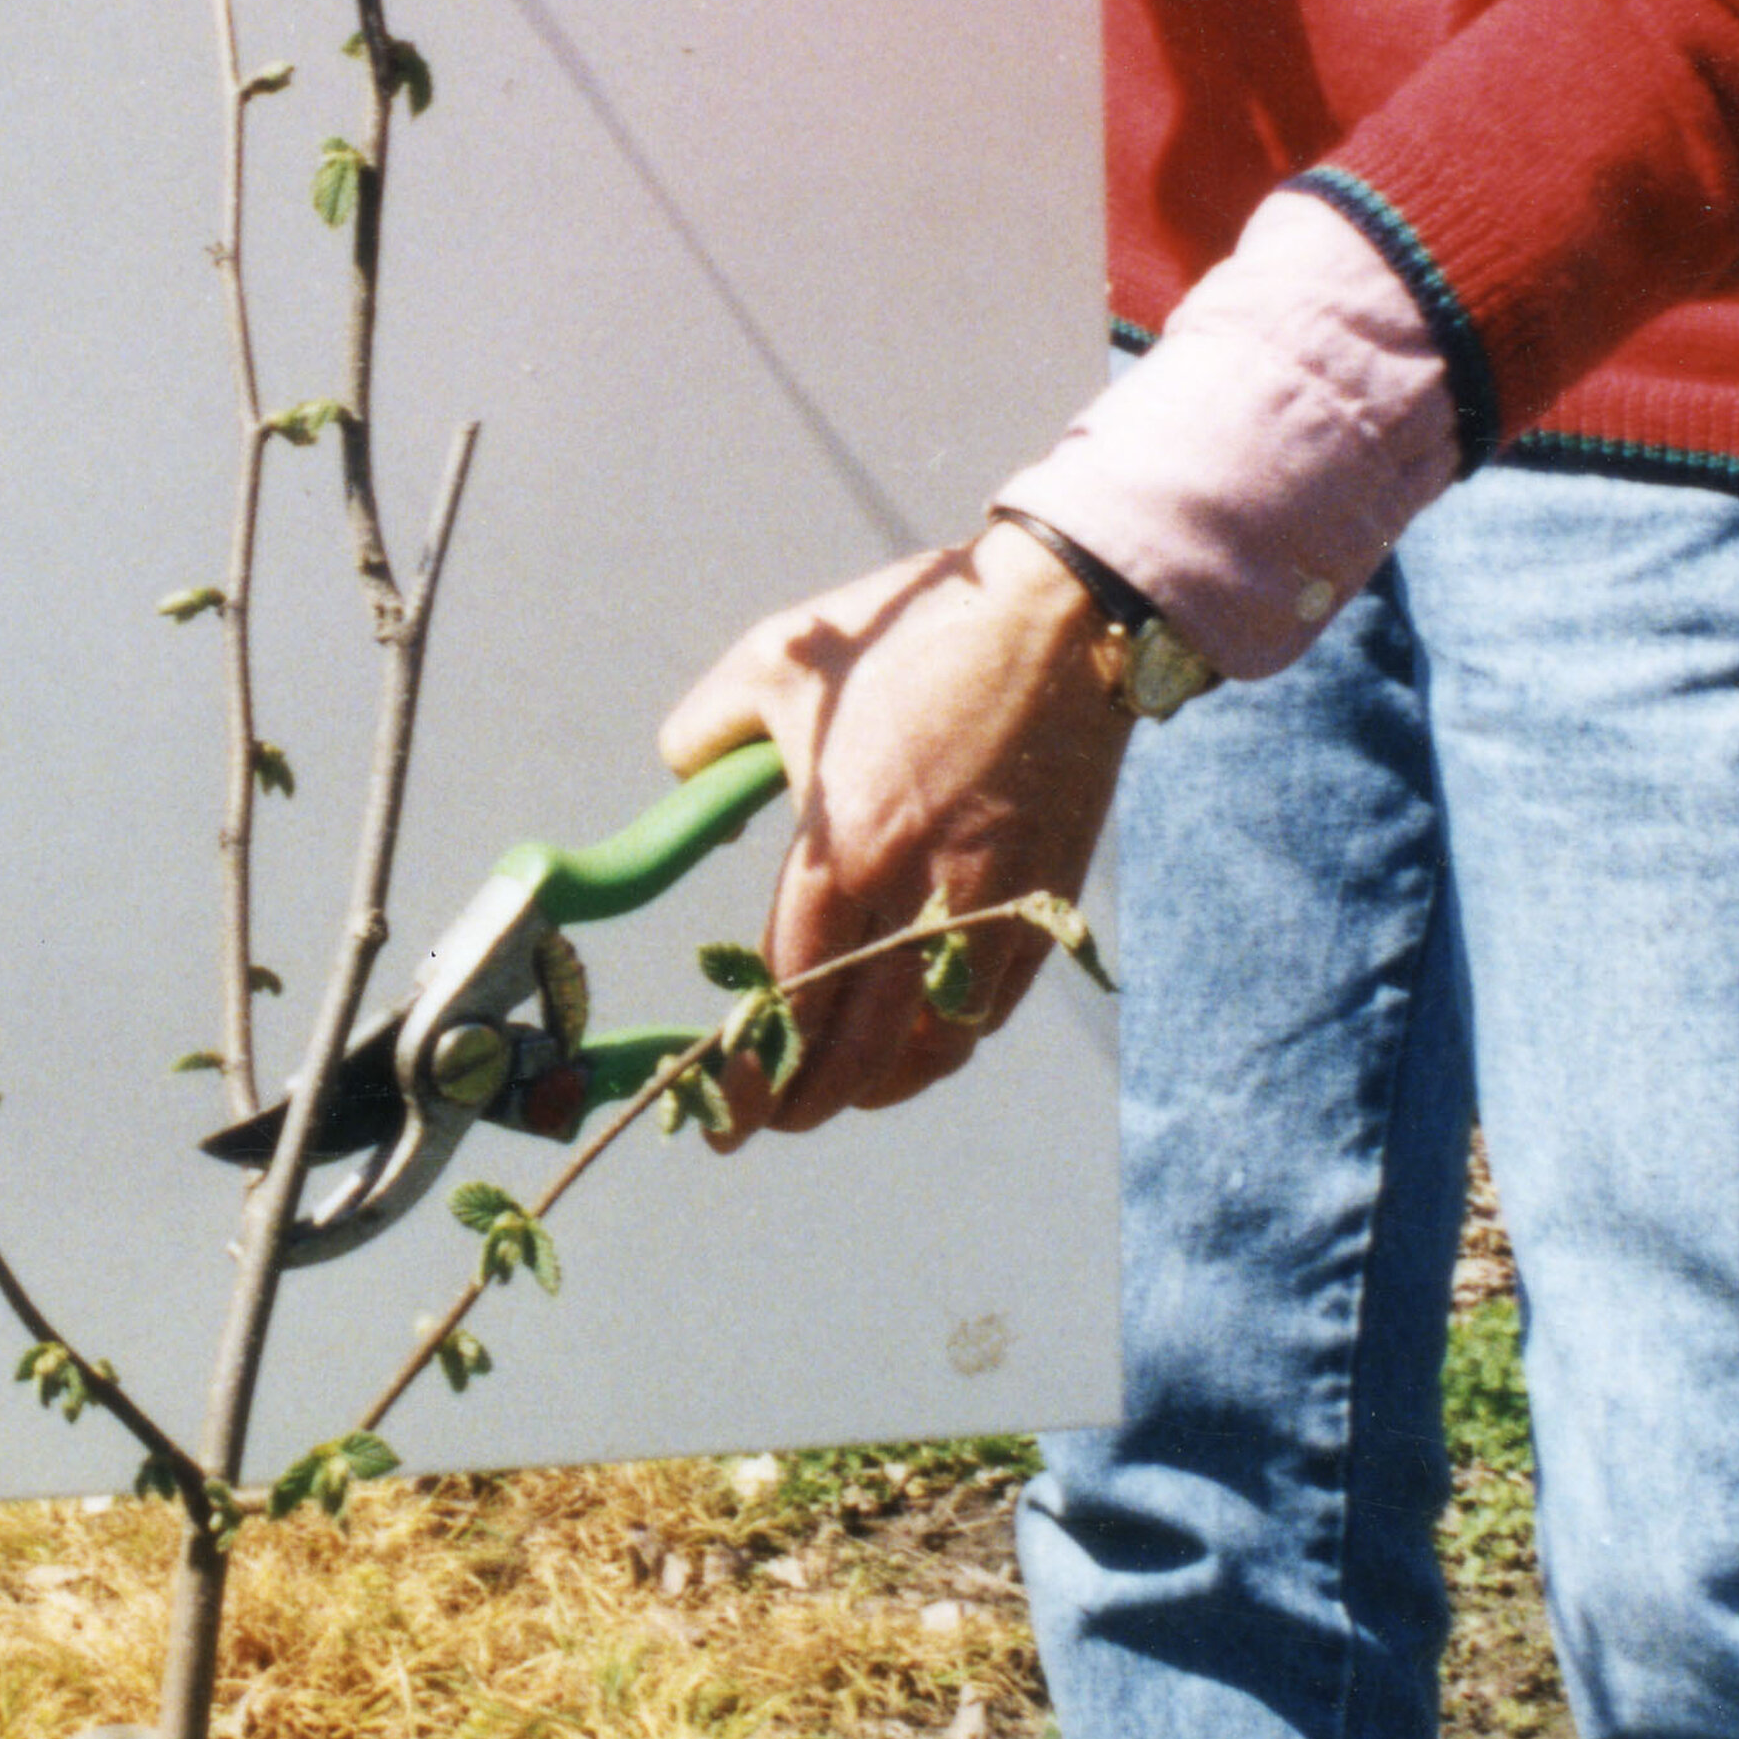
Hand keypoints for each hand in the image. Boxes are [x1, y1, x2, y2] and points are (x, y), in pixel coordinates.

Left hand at [656, 517, 1132, 1138]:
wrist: (1060, 615)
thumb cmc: (912, 633)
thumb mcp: (779, 659)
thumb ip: (708, 727)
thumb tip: (678, 771)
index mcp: (843, 849)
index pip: (787, 994)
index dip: (750, 1066)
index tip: (722, 1105)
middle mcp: (916, 895)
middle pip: (856, 1046)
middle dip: (803, 1102)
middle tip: (766, 1123)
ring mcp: (990, 904)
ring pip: (934, 1043)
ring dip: (881, 1084)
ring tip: (841, 1092)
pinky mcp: (1045, 898)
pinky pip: (993, 1004)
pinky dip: (951, 1040)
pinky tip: (921, 1038)